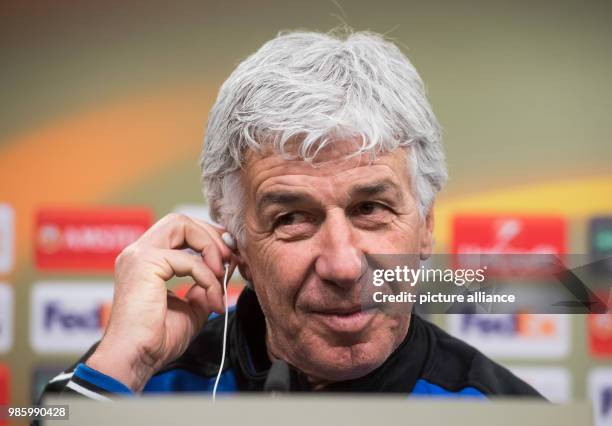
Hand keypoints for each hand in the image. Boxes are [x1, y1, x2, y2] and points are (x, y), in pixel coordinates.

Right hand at [86, 213, 233, 391]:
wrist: (137, 359)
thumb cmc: (156, 340)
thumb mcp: (190, 308)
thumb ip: (202, 288)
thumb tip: (217, 276)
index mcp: (144, 261)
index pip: (179, 231)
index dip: (207, 240)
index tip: (228, 259)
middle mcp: (137, 252)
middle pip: (181, 221)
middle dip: (211, 236)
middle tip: (230, 260)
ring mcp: (138, 255)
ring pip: (182, 226)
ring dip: (210, 247)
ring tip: (223, 274)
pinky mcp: (145, 263)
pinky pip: (189, 259)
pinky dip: (208, 277)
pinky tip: (213, 298)